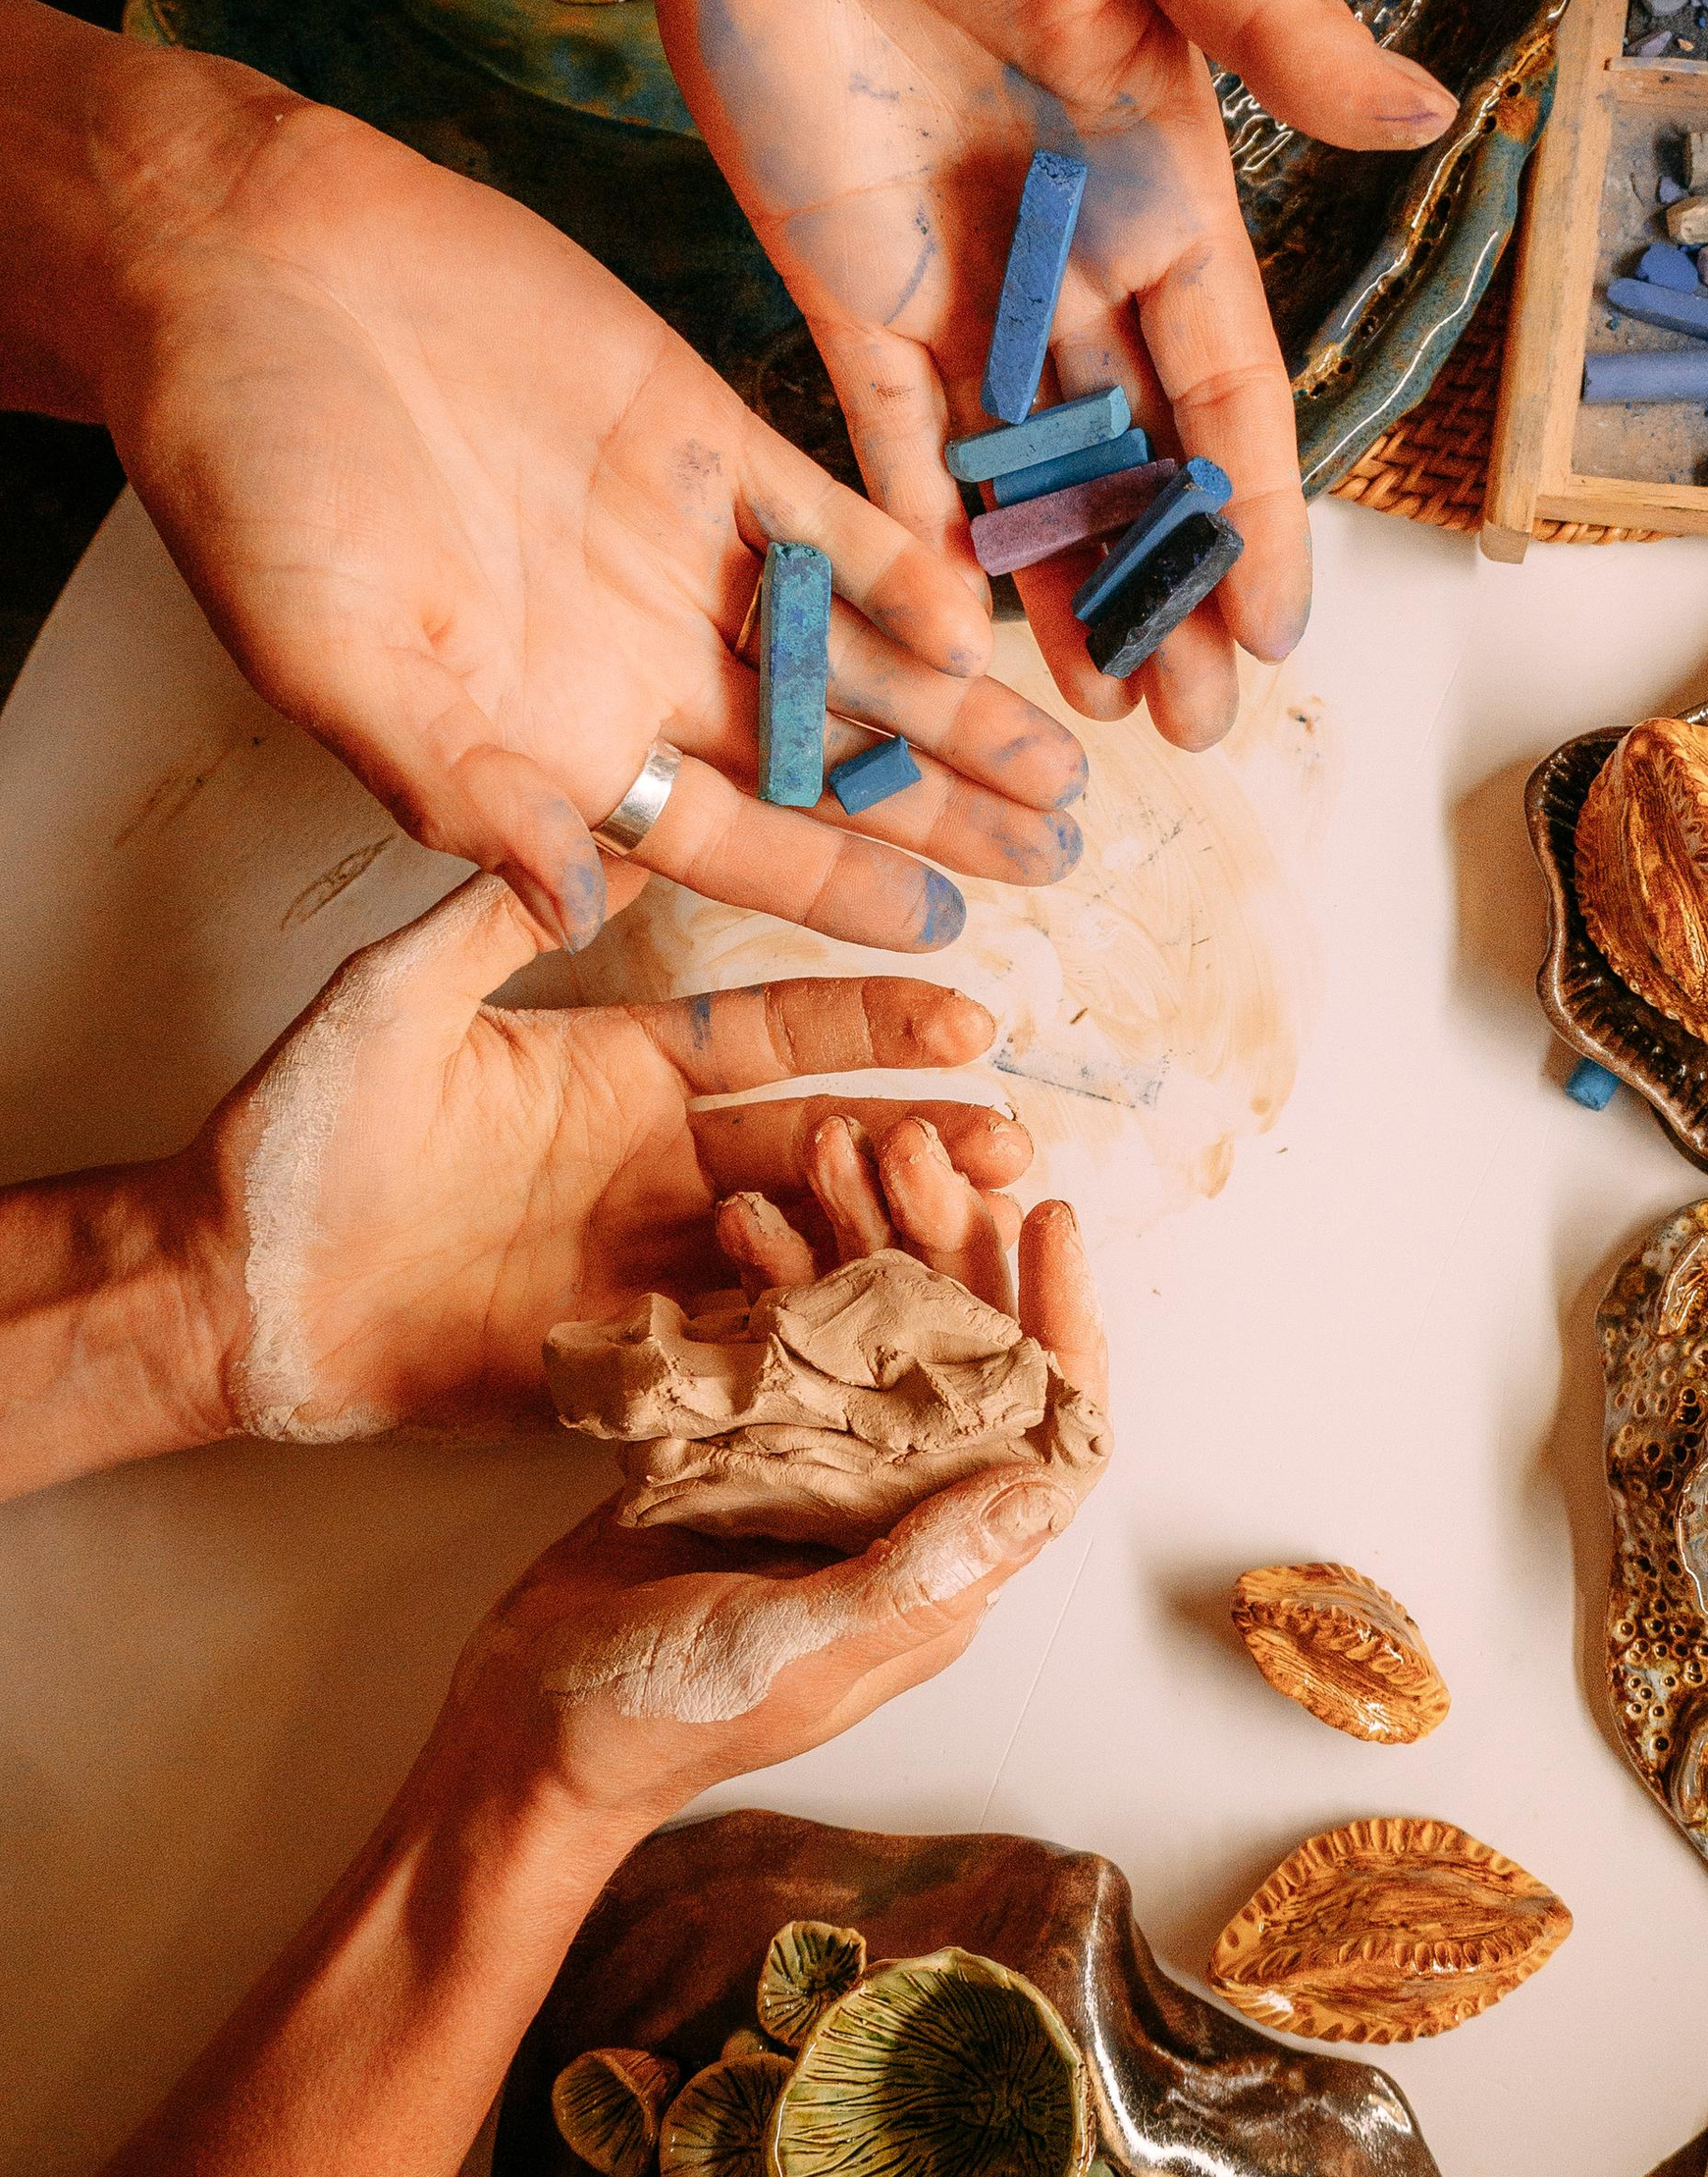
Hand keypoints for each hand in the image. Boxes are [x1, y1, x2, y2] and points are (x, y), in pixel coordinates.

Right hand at [4, 0, 1086, 951]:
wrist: (241, 269)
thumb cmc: (248, 476)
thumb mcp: (329, 662)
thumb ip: (458, 788)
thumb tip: (570, 908)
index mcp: (553, 736)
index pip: (730, 840)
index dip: (837, 884)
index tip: (949, 931)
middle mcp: (636, 655)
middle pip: (822, 758)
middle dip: (940, 809)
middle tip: (1064, 856)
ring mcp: (679, 544)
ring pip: (850, 648)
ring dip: (953, 705)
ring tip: (1062, 763)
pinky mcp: (702, 432)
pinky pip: (826, 516)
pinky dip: (899, 562)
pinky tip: (980, 614)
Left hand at [178, 866, 1037, 1442]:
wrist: (230, 1287)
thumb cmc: (299, 1136)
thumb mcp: (399, 997)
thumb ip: (499, 912)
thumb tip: (589, 814)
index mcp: (620, 1071)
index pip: (777, 1038)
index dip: (873, 1025)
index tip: (966, 1012)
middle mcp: (652, 1167)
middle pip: (819, 1146)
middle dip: (918, 1140)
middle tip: (1008, 1139)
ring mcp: (643, 1267)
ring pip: (800, 1247)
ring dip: (890, 1239)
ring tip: (979, 1230)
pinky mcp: (621, 1361)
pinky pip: (735, 1348)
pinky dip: (812, 1340)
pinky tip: (886, 1332)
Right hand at [432, 1150, 1106, 1831]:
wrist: (519, 1734)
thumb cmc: (658, 1721)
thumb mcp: (793, 1652)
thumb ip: (911, 1576)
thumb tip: (1042, 1494)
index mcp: (941, 1569)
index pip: (1045, 1430)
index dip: (1062, 1322)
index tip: (1047, 1216)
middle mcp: (897, 1511)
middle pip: (962, 1353)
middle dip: (947, 1243)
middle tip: (907, 1148)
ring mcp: (819, 1472)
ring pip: (872, 1329)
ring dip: (858, 1237)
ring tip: (830, 1146)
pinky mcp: (741, 1447)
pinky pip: (783, 1340)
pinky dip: (773, 1273)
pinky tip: (752, 1208)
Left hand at [602, 0, 1456, 752]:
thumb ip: (1270, 24)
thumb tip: (1426, 122)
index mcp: (1162, 174)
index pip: (1227, 381)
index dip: (1255, 508)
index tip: (1281, 630)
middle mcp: (1068, 249)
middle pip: (1132, 459)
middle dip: (1166, 593)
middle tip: (1196, 730)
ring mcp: (949, 272)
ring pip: (1019, 473)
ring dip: (1056, 591)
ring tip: (1092, 712)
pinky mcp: (832, 272)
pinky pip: (879, 430)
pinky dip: (913, 523)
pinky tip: (946, 624)